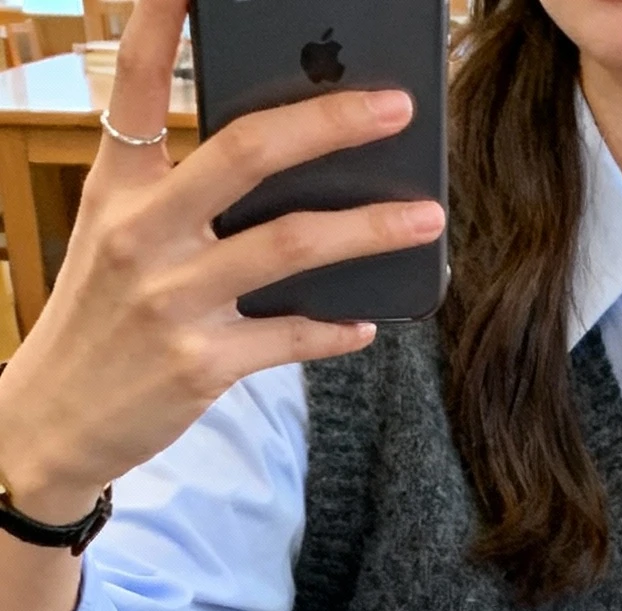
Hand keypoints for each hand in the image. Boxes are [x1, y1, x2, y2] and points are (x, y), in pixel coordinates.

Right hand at [0, 0, 444, 524]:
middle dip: (331, 122)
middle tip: (396, 107)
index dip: (162, 17)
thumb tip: (278, 167)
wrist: (54, 418)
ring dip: (370, 228)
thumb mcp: (116, 238)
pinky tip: (366, 321)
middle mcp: (142, 232)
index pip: (137, 80)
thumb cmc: (100, 319)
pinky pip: (290, 337)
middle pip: (248, 152)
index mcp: (118, 186)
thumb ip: (177, 195)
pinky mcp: (200, 364)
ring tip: (426, 216)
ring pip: (291, 244)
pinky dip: (335, 328)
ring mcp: (173, 298)